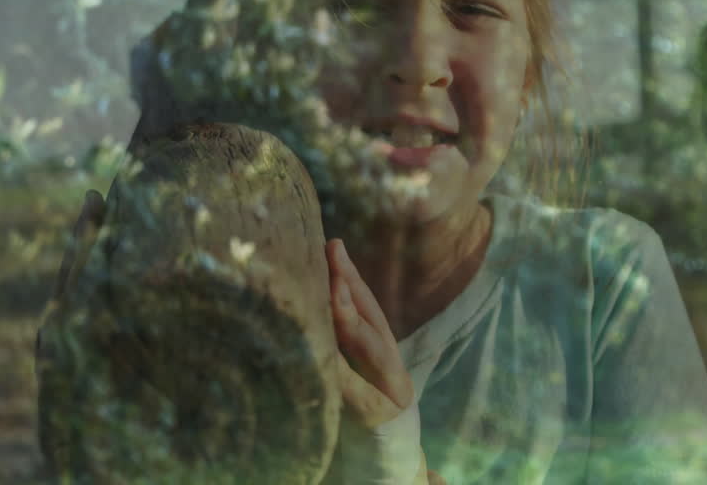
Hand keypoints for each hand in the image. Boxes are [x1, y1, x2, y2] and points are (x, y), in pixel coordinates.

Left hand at [324, 237, 428, 484]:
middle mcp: (394, 373)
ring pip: (372, 347)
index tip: (331, 244)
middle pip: (373, 320)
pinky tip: (321, 345)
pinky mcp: (376, 419)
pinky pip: (354, 388)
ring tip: (331, 288)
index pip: (370, 309)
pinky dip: (337, 366)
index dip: (352, 275)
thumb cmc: (358, 429)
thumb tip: (312, 302)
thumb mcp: (354, 382)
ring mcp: (390, 396)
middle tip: (330, 254)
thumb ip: (342, 347)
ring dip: (350, 316)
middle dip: (350, 286)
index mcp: (386, 359)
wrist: (387, 477)